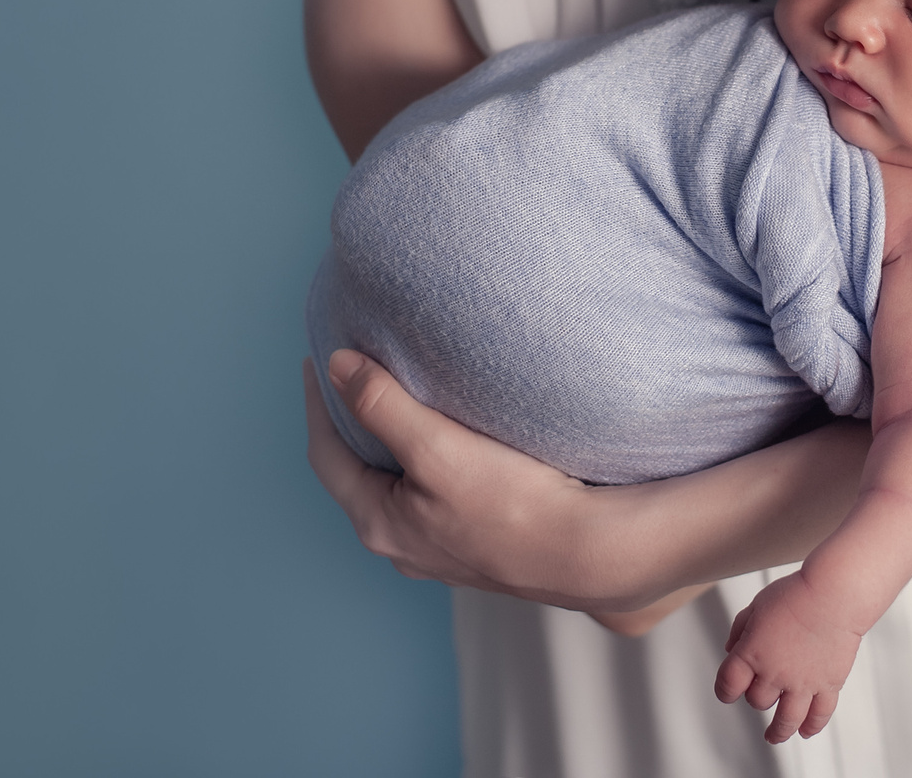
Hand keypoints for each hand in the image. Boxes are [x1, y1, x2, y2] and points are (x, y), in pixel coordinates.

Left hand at [303, 351, 606, 606]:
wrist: (593, 553)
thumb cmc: (516, 505)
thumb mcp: (438, 448)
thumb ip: (382, 405)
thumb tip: (336, 365)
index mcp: (380, 525)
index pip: (327, 454)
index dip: (320, 403)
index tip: (319, 358)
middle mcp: (403, 546)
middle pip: (359, 472)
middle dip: (353, 423)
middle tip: (354, 374)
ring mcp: (441, 550)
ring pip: (400, 485)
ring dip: (393, 443)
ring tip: (401, 399)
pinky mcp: (478, 543)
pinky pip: (435, 494)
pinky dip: (429, 460)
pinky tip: (454, 441)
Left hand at [713, 572, 859, 743]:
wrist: (834, 594)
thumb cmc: (797, 594)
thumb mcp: (757, 604)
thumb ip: (740, 628)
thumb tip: (731, 647)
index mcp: (752, 653)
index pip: (728, 684)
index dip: (725, 690)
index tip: (727, 692)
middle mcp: (775, 673)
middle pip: (758, 700)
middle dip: (757, 697)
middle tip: (762, 691)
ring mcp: (802, 683)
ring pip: (786, 720)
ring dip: (778, 732)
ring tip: (774, 737)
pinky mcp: (827, 684)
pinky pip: (819, 715)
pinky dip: (811, 726)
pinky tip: (805, 731)